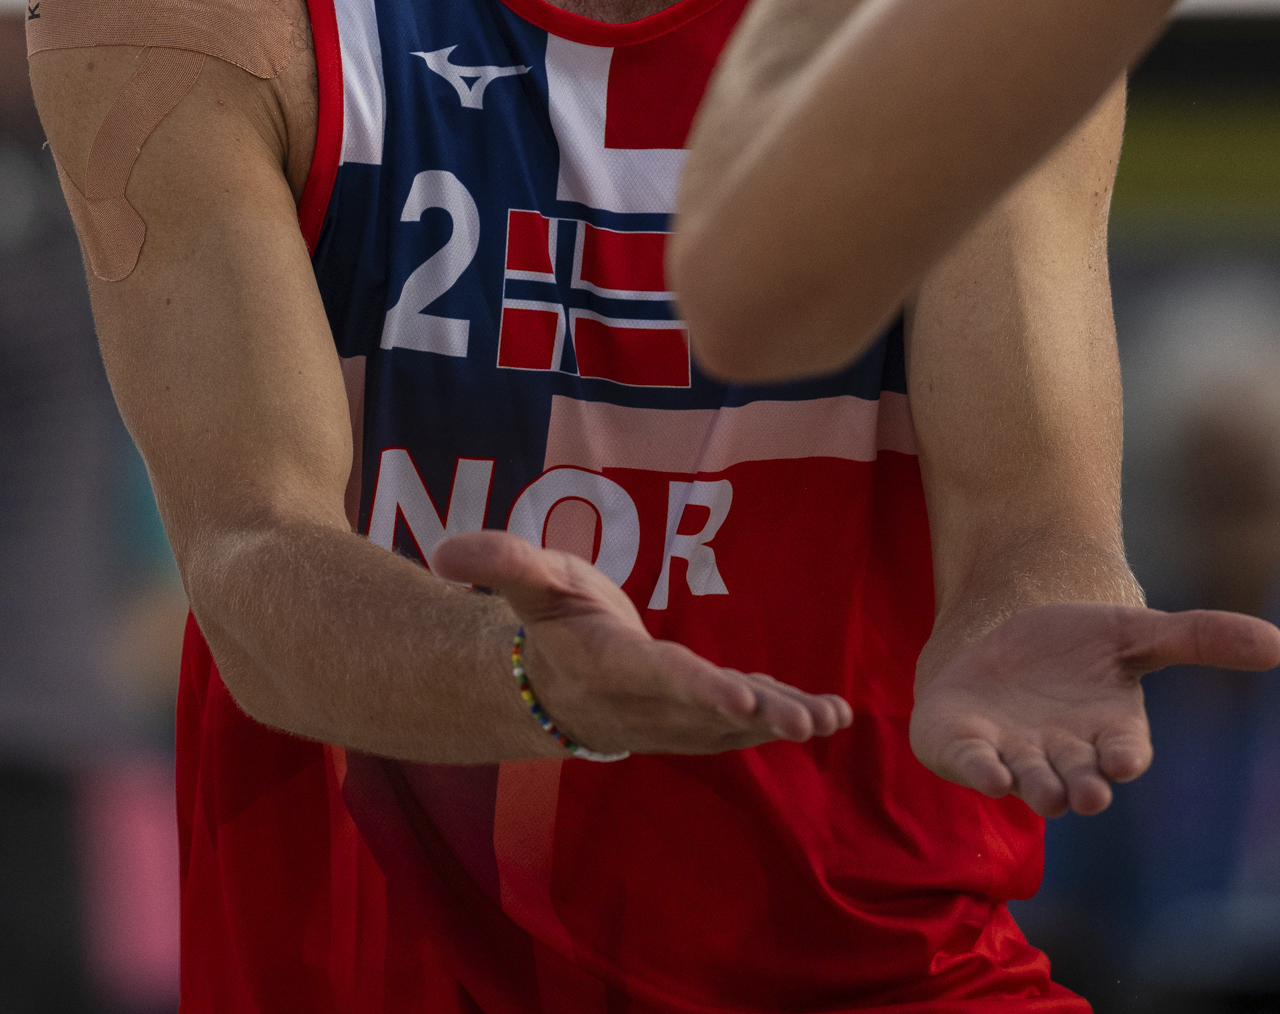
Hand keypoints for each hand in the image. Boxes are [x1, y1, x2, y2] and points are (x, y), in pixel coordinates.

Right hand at [433, 530, 855, 757]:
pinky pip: (748, 722)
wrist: (554, 686)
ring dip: (783, 721)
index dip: (701, 690)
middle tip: (804, 721)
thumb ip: (500, 563)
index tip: (742, 700)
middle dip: (756, 716)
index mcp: (612, 667)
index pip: (661, 679)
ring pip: (734, 726)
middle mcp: (647, 705)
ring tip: (830, 719)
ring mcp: (677, 719)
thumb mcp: (529, 583)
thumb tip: (443, 553)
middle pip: (707, 712)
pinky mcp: (702, 717)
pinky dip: (791, 715)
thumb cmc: (550, 623)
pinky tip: (836, 715)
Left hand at [913, 601, 1279, 817]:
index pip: (1123, 753)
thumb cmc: (1075, 647)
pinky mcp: (963, 748)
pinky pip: (970, 766)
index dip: (1125, 757)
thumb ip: (1200, 637)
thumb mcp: (1136, 631)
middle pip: (1077, 780)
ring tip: (1045, 791)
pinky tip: (987, 772)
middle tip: (1087, 795)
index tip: (1127, 757)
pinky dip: (978, 770)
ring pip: (1027, 780)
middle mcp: (1063, 756)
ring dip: (1035, 786)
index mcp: (1108, 734)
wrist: (998, 638)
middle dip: (1082, 788)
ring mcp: (1011, 755)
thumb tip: (1279, 644)